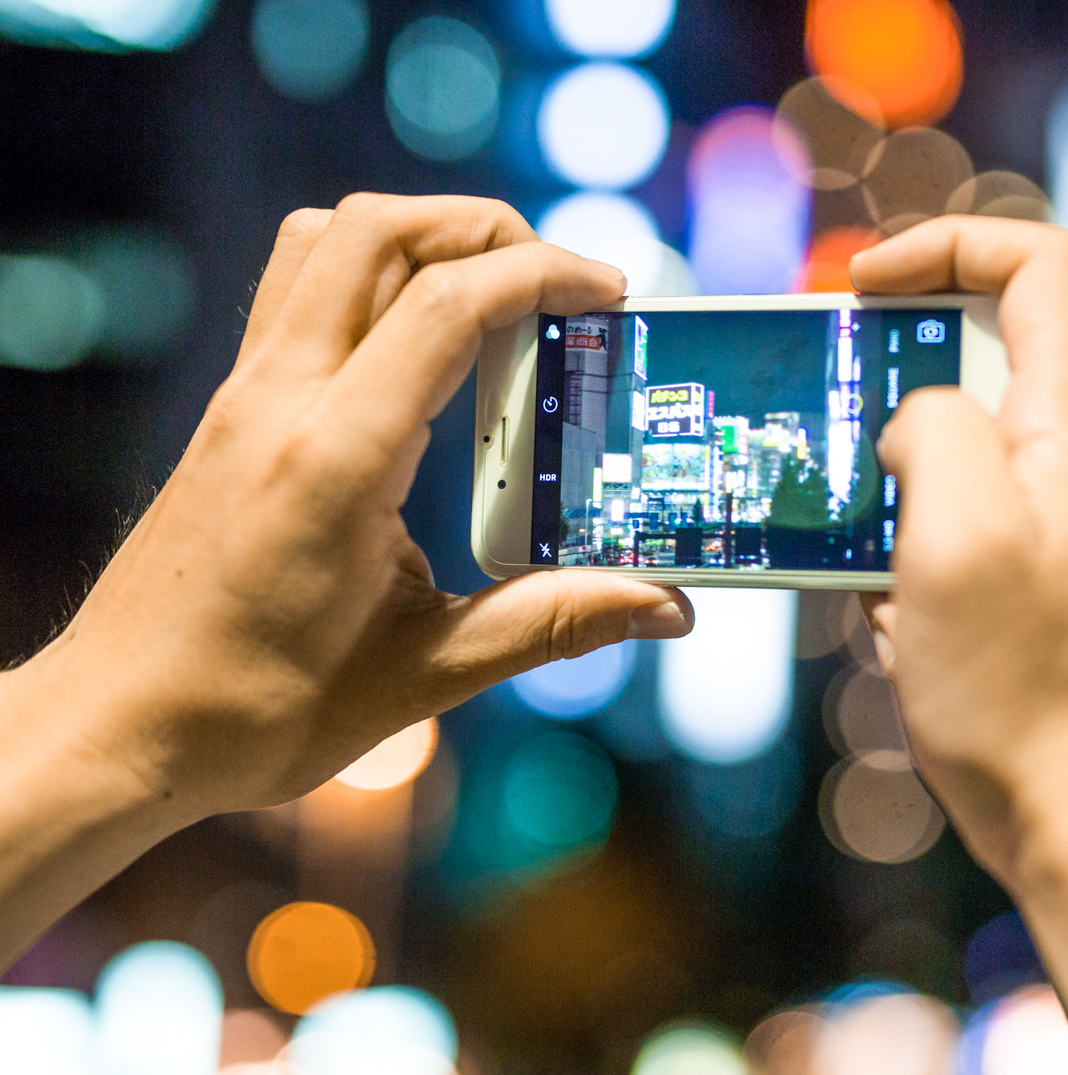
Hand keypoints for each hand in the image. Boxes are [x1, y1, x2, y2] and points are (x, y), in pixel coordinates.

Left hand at [8, 194, 692, 821]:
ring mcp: (243, 398)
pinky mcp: (231, 412)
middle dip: (486, 228)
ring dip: (419, 237)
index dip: (543, 275)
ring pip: (325, 241)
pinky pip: (300, 291)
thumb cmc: (254, 712)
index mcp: (334, 460)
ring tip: (494, 294)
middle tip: (559, 283)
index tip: (609, 293)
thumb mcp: (425, 676)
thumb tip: (665, 609)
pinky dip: (371, 277)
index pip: (445, 304)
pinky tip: (420, 353)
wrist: (117, 727)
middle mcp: (278, 402)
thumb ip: (554, 623)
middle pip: (378, 230)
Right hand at [850, 215, 1067, 890]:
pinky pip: (984, 533)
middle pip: (996, 364)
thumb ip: (933, 428)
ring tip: (878, 585)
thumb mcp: (954, 534)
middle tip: (839, 465)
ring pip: (976, 461)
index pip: (1039, 262)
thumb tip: (916, 421)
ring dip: (904, 506)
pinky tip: (908, 633)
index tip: (860, 287)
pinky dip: (928, 562)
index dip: (946, 244)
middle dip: (897, 405)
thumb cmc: (1025, 688)